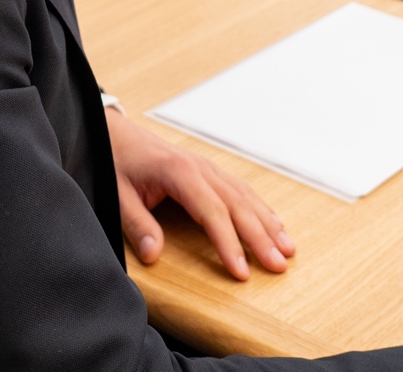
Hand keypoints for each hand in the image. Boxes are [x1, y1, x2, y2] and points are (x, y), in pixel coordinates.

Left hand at [107, 108, 294, 280]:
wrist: (114, 131)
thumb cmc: (116, 160)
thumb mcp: (118, 193)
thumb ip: (137, 224)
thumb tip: (154, 255)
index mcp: (179, 172)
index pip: (212, 213)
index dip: (229, 243)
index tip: (242, 271)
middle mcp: (200, 168)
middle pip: (238, 206)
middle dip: (261, 237)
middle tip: (278, 266)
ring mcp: (207, 167)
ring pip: (245, 197)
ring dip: (268, 224)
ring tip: (287, 249)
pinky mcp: (208, 171)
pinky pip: (241, 190)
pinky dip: (261, 209)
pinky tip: (274, 224)